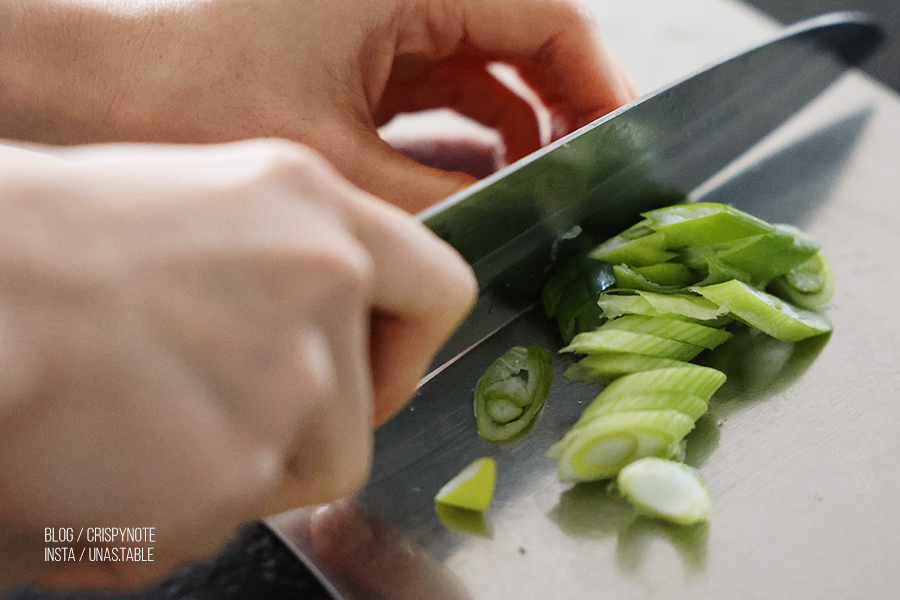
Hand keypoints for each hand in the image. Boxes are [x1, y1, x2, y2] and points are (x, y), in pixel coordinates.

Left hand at [0, 0, 637, 211]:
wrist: (88, 91)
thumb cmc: (184, 97)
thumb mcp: (337, 161)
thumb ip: (441, 193)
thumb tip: (510, 220)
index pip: (546, 15)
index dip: (595, 82)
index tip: (622, 141)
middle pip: (520, 42)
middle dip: (558, 112)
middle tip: (582, 184)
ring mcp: (376, 19)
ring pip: (480, 69)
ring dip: (511, 131)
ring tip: (533, 197)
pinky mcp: (353, 54)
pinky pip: (435, 90)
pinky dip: (460, 137)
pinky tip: (471, 187)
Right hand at [0, 139, 475, 587]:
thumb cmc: (37, 246)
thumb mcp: (194, 208)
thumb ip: (282, 268)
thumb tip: (317, 335)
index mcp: (309, 207)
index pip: (435, 290)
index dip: (409, 349)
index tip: (372, 371)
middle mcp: (319, 283)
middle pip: (360, 413)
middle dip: (298, 435)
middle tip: (211, 413)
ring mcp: (289, 379)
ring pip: (295, 473)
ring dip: (229, 472)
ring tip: (135, 427)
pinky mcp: (236, 467)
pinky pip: (224, 519)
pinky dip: (168, 512)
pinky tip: (105, 461)